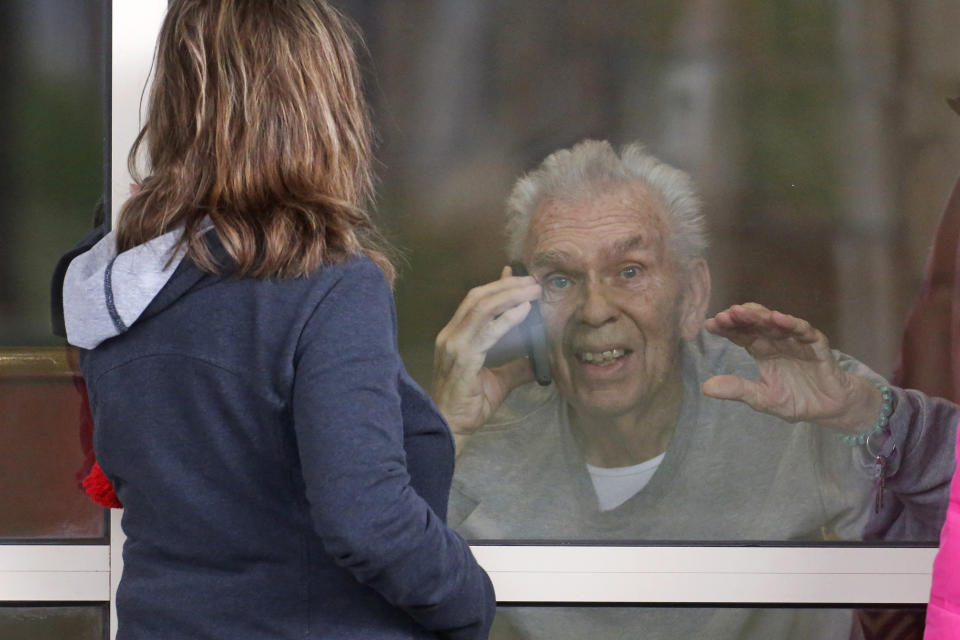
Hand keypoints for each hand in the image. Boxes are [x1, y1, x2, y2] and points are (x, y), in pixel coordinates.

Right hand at [433, 266, 540, 449]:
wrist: (450, 428)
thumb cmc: (469, 406)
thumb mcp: (498, 382)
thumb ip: (516, 368)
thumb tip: (539, 359)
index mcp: (456, 337)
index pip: (475, 302)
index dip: (497, 286)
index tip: (518, 275)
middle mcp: (451, 336)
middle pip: (478, 298)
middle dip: (507, 286)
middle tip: (533, 281)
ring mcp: (454, 345)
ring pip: (481, 307)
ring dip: (509, 294)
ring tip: (532, 290)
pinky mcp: (463, 358)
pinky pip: (487, 331)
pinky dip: (507, 317)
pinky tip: (524, 311)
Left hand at [702, 303, 880, 433]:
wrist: (830, 409)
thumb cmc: (795, 400)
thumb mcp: (762, 398)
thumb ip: (738, 390)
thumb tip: (705, 388)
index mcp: (761, 351)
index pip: (740, 335)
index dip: (726, 329)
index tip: (709, 325)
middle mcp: (776, 341)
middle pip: (755, 324)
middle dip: (740, 318)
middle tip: (724, 315)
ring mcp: (796, 340)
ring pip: (776, 322)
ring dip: (760, 316)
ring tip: (743, 311)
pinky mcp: (816, 345)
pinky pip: (804, 331)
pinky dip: (792, 324)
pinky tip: (778, 318)